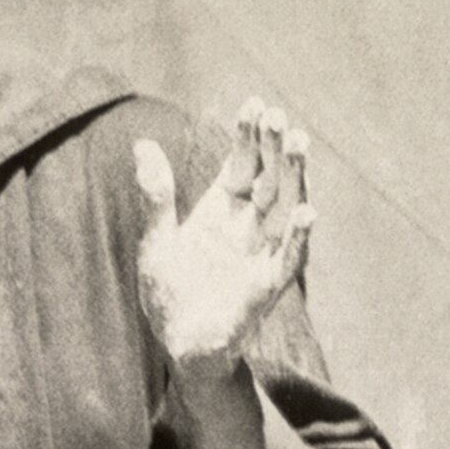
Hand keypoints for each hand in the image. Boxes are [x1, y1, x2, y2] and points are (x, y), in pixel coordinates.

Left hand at [131, 99, 314, 372]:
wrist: (179, 345)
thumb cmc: (169, 294)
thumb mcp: (156, 241)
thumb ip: (156, 196)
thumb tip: (142, 143)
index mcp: (222, 208)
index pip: (242, 162)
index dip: (249, 135)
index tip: (254, 103)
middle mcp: (249, 224)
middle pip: (269, 176)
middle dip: (275, 146)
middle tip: (279, 116)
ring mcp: (263, 250)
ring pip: (287, 205)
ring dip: (295, 176)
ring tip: (299, 144)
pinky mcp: (270, 282)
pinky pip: (291, 256)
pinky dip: (300, 236)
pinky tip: (308, 212)